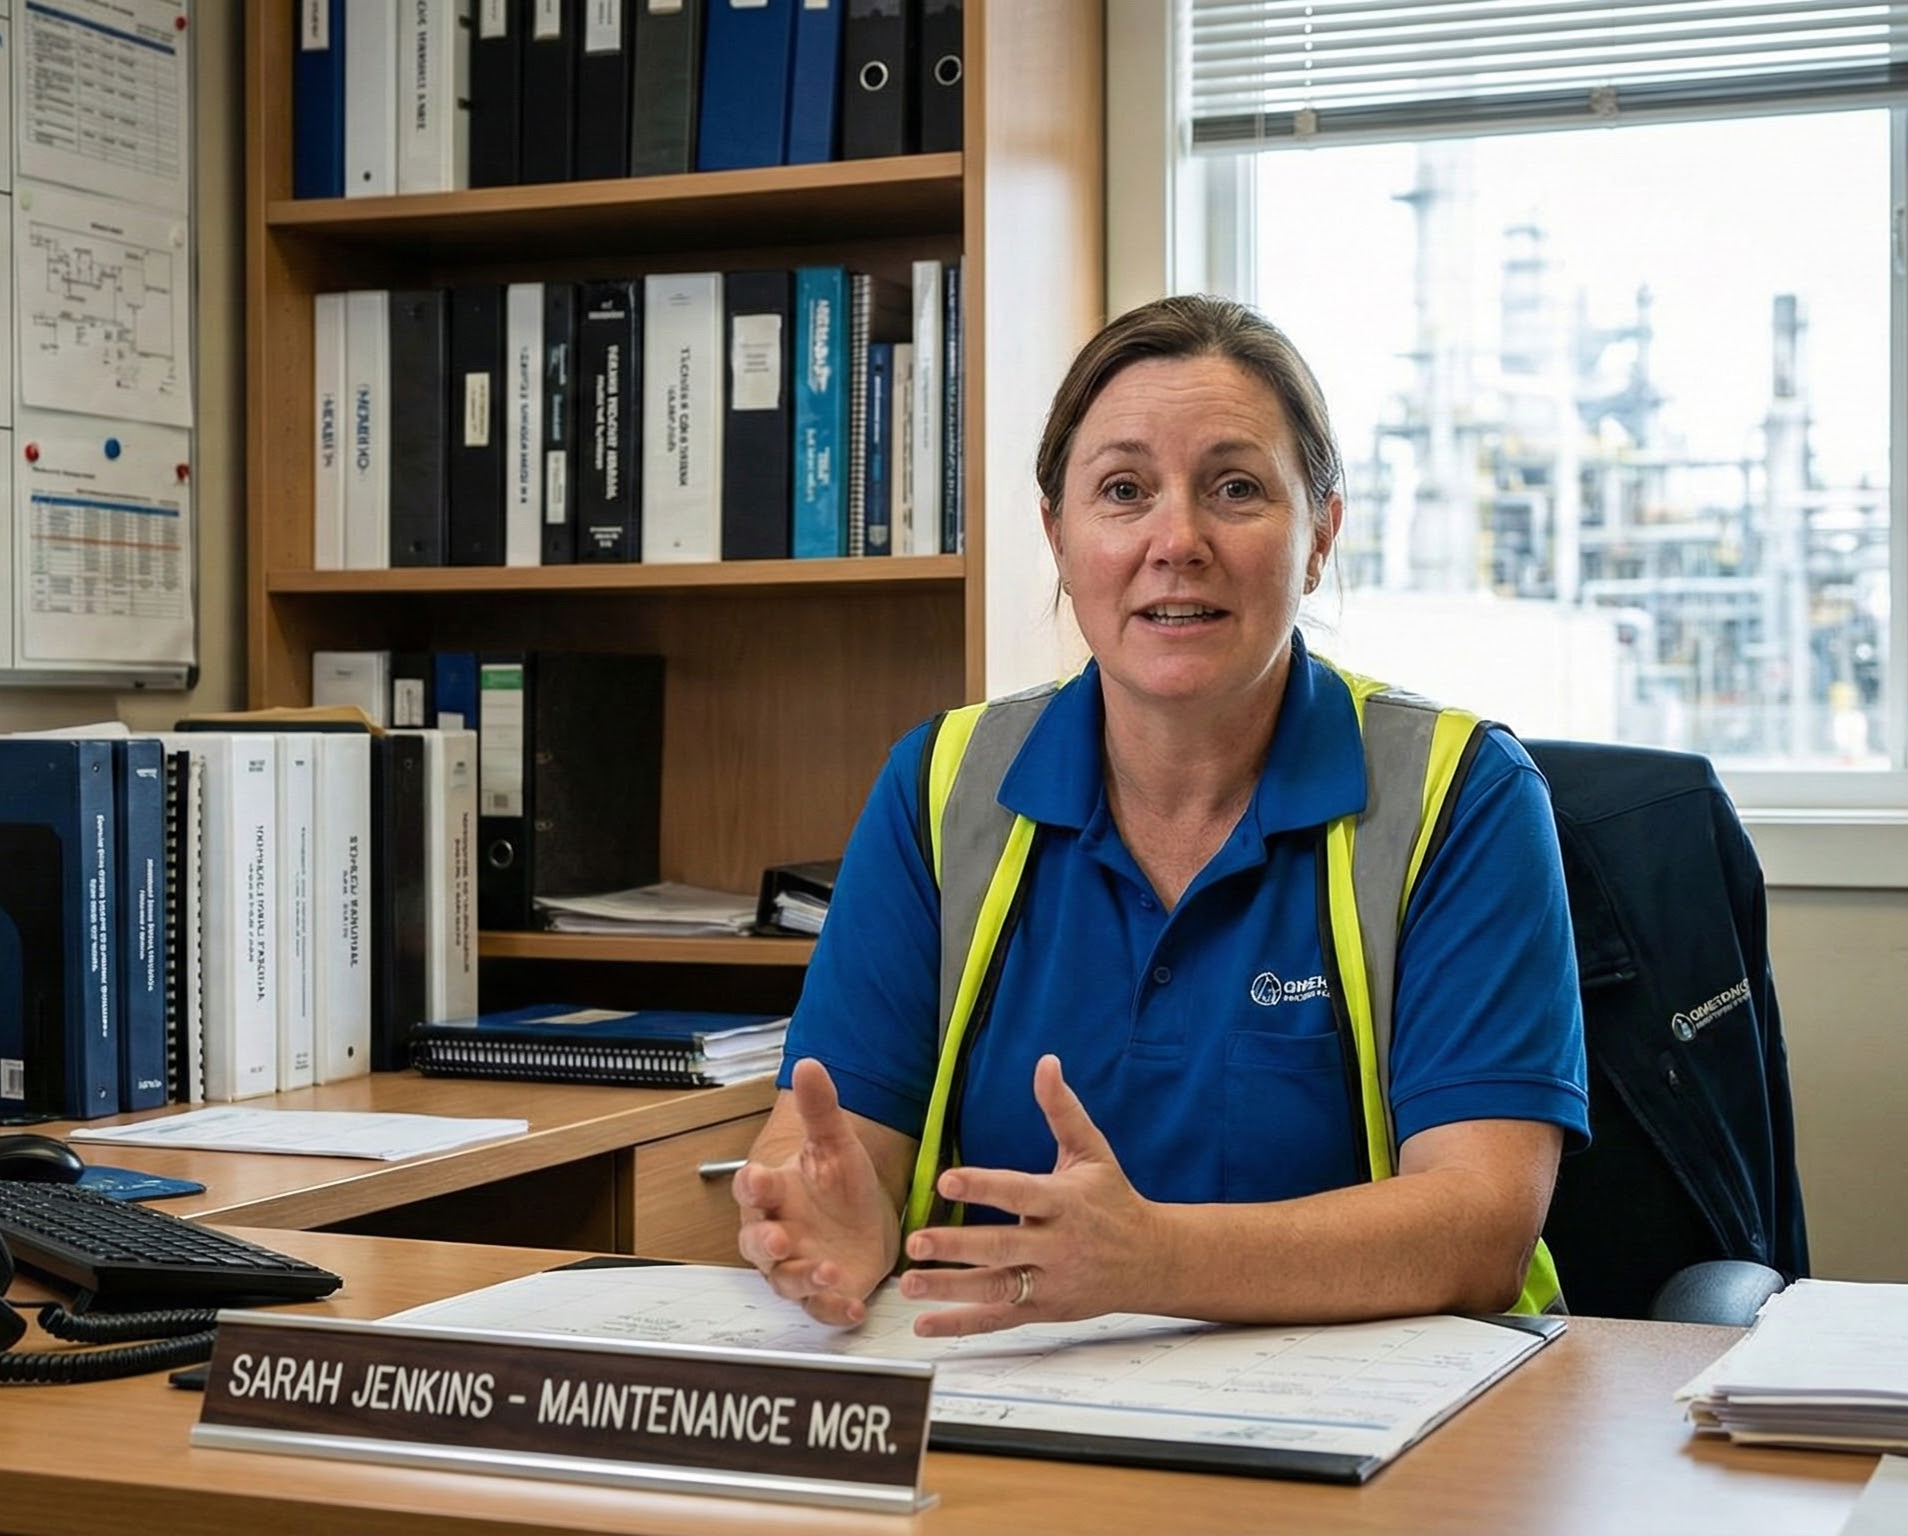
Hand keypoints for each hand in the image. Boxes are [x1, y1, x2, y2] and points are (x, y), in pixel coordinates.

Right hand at [733, 1058, 900, 1325]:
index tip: (757, 1177)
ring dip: (803, 1278)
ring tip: (828, 1270)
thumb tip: (808, 1063)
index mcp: (774, 1195)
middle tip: (778, 1238)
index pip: (750, 1189)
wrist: (865, 1220)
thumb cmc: (838, 1183)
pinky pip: (820, 1308)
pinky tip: (853, 1306)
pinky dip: (834, 1309)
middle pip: (756, 1244)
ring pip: (786, 1280)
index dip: (751, 1186)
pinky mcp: (824, 1294)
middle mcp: (777, 1235)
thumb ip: (821, 1108)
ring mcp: (797, 1267)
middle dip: (764, 1243)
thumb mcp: (836, 1143)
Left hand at [897, 1054, 1161, 1336]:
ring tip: (909, 1283)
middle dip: (957, 1245)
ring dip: (950, 1288)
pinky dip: (961, 1325)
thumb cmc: (1114, 1200)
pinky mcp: (1044, 1310)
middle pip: (1001, 1247)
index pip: (1019, 1193)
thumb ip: (1062, 1109)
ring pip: (996, 1288)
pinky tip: (925, 1325)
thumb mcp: (1092, 1151)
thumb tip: (1045, 1062)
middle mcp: (1057, 1245)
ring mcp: (1050, 1282)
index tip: (946, 1179)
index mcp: (1065, 1202)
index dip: (984, 1185)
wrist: (1153, 1260)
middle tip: (915, 1241)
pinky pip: (998, 1320)